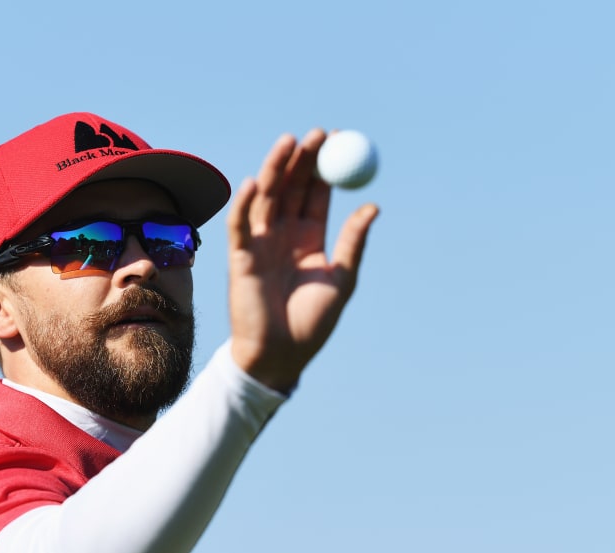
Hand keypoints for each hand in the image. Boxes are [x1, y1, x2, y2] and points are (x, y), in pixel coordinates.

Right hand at [226, 129, 378, 392]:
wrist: (282, 355)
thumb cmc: (312, 323)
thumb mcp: (341, 279)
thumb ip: (353, 243)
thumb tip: (374, 206)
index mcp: (308, 238)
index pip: (314, 194)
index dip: (323, 168)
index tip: (336, 141)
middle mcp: (283, 235)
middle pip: (290, 187)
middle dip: (301, 159)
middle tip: (317, 134)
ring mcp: (260, 243)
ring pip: (267, 197)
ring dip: (276, 168)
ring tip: (290, 142)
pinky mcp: (241, 257)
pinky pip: (240, 225)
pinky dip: (245, 204)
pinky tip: (256, 182)